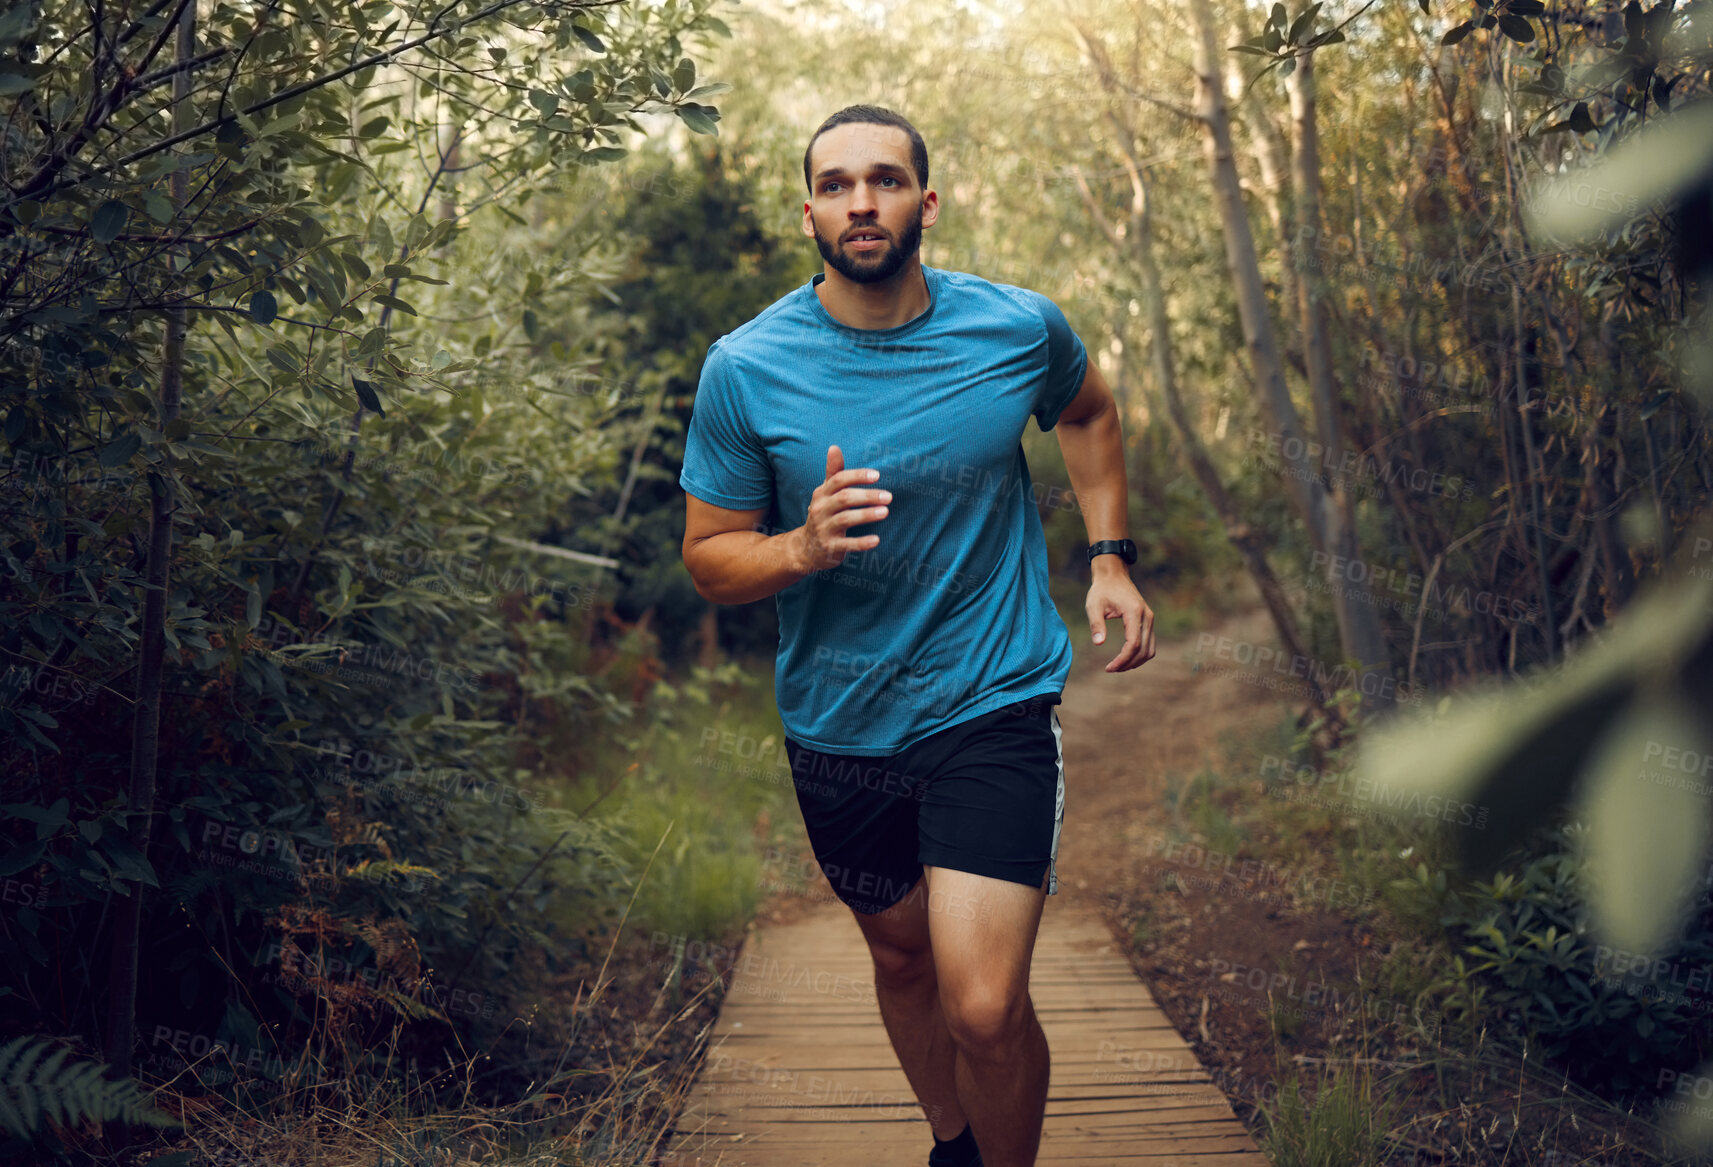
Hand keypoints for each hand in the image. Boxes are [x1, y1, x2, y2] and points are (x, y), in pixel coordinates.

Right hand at [795, 444, 891, 572]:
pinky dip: (861, 542)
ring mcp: (824, 529)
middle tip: (889, 496)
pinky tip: (876, 540)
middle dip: (867, 496)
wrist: (806, 548)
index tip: (877, 476)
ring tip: (885, 512)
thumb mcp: (825, 494)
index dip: (857, 476)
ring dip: (866, 515)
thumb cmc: (823, 514)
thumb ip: (833, 472)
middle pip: (844, 498)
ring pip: (845, 519)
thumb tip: (834, 447)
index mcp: (821, 494)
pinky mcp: (830, 547)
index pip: (838, 480)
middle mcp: (820, 509)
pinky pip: (847, 544)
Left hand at [1087, 569, 1154, 671]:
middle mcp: (1147, 616)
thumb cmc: (1102, 590)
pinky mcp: (1148, 621)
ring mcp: (1150, 619)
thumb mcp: (1093, 605)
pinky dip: (1140, 654)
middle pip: (1144, 650)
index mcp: (1134, 612)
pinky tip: (1125, 658)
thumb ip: (1096, 624)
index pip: (1133, 644)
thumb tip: (1098, 643)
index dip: (1122, 659)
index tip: (1108, 668)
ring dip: (1135, 661)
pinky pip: (1149, 643)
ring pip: (1150, 649)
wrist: (1113, 576)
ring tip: (1118, 666)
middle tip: (1111, 669)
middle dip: (1128, 664)